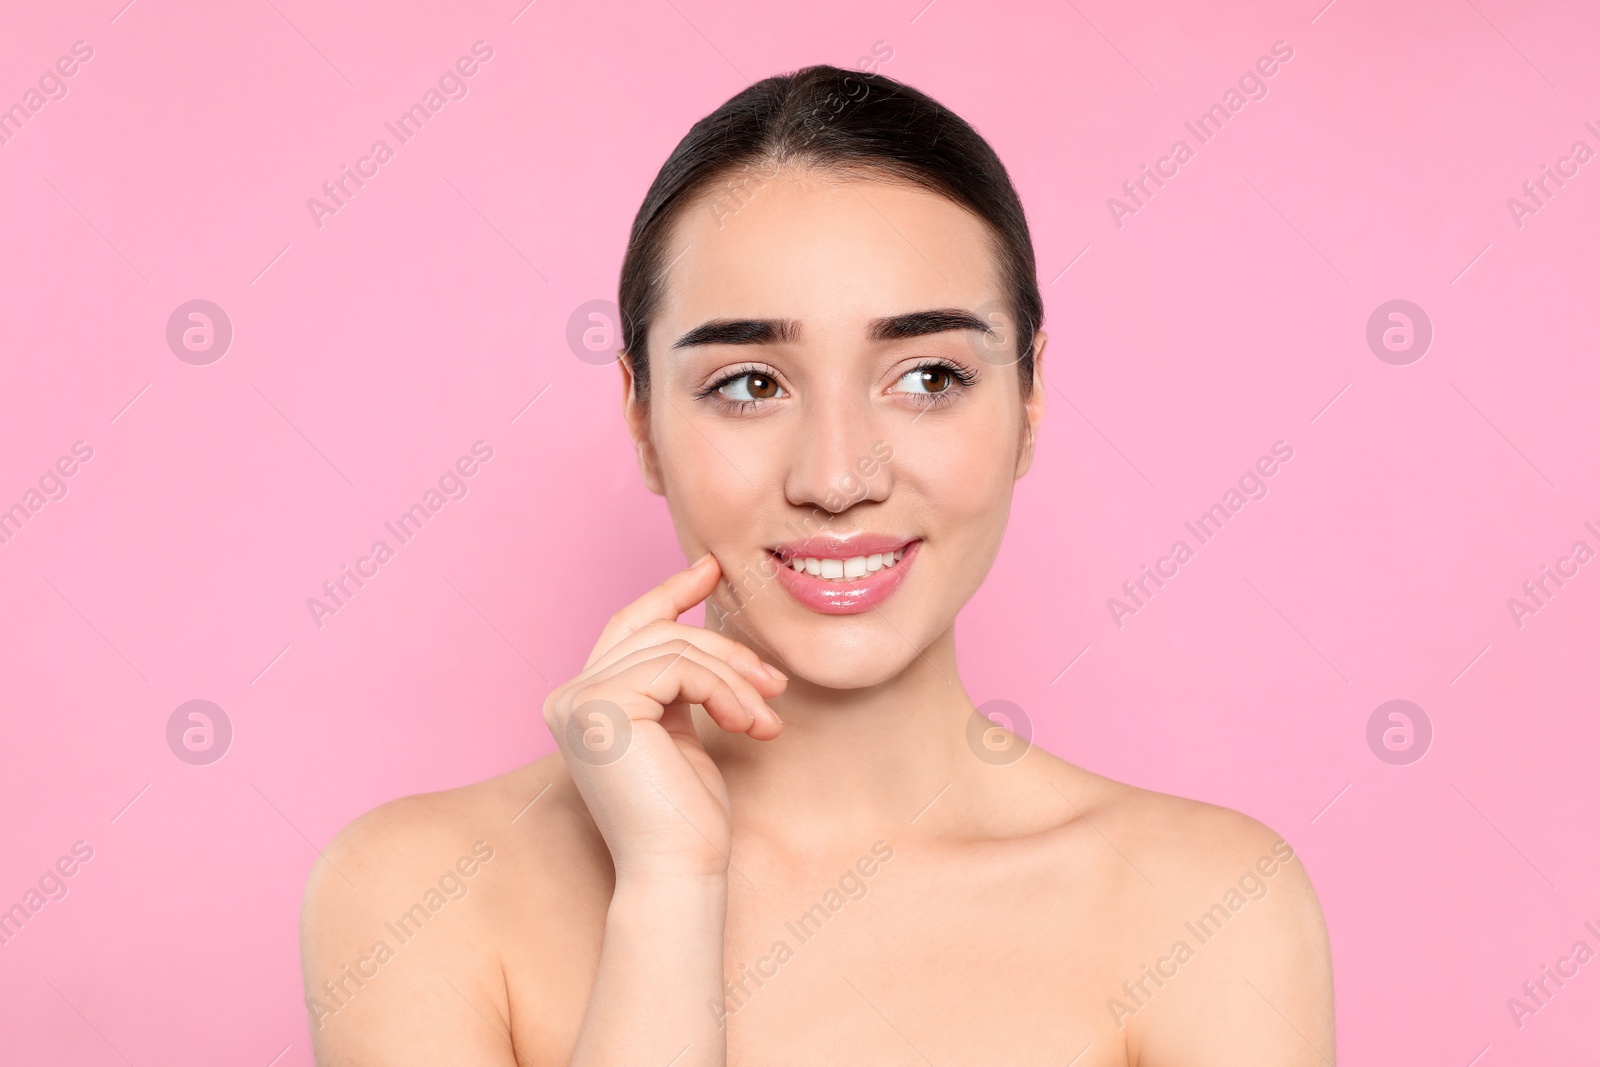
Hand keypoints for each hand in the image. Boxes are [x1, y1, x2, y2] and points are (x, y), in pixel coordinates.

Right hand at [542, 552, 785, 883]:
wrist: (678, 872)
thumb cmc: (685, 817)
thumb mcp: (680, 733)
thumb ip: (675, 685)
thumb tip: (697, 629)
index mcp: (582, 703)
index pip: (627, 628)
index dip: (668, 594)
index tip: (711, 571)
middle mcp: (568, 697)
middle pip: (656, 633)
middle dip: (724, 649)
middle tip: (775, 680)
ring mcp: (579, 700)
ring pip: (675, 649)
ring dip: (735, 679)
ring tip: (767, 719)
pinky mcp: (603, 707)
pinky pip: (681, 668)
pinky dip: (725, 691)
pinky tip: (749, 725)